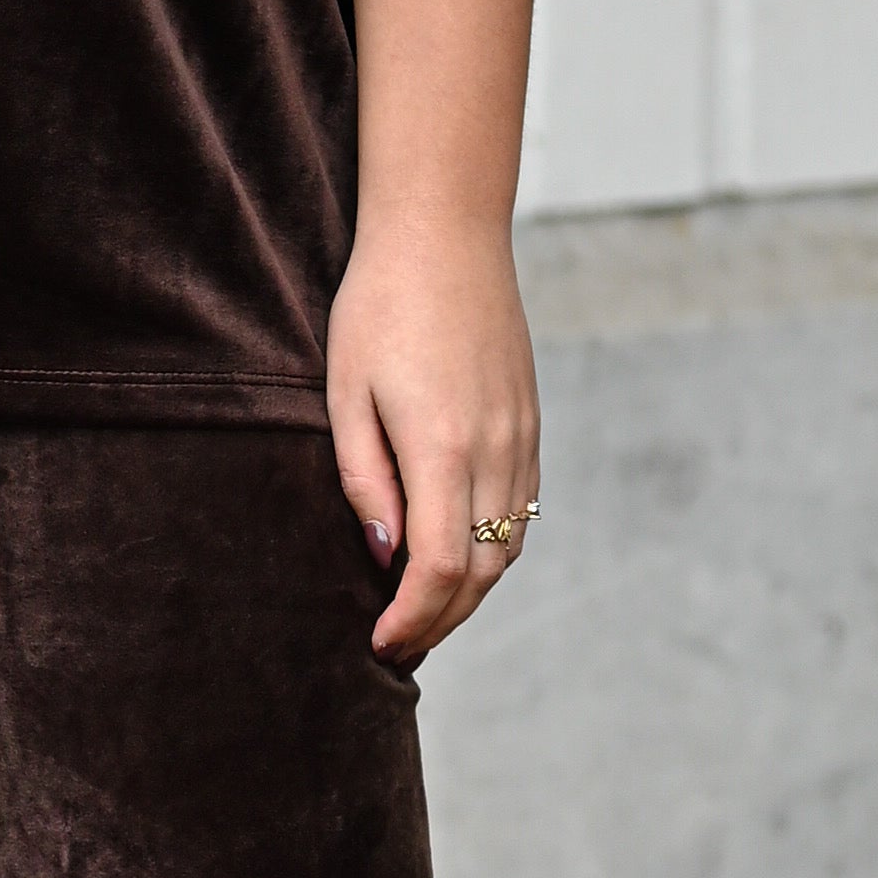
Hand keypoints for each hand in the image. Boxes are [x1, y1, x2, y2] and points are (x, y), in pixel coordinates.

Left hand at [327, 209, 541, 660]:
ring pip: (509, 547)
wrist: (445, 233)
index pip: (439, 570)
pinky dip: (495, 549)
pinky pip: (522, 508)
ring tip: (425, 611)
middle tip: (397, 643)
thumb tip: (383, 555)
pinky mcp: (531, 421)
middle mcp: (494, 450)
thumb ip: (364, 480)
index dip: (412, 619)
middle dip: (440, 620)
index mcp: (443, 448)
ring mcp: (521, 436)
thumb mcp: (346, 392)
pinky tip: (460, 555)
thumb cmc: (379, 305)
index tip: (380, 642)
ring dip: (471, 592)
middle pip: (482, 573)